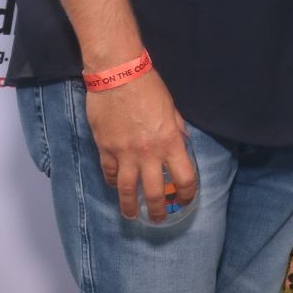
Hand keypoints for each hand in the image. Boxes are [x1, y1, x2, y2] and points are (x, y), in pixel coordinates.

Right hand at [86, 70, 198, 220]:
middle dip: (158, 209)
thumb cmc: (149, 86)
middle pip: (156, 192)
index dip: (187, 193)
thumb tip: (181, 145)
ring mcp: (124, 153)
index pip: (184, 178)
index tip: (185, 200)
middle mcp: (149, 153)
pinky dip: (113, 182)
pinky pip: (109, 173)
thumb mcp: (172, 109)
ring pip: (128, 190)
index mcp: (171, 142)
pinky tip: (116, 186)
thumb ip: (177, 131)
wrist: (118, 73)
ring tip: (132, 215)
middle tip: (158, 218)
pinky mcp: (105, 148)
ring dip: (130, 206)